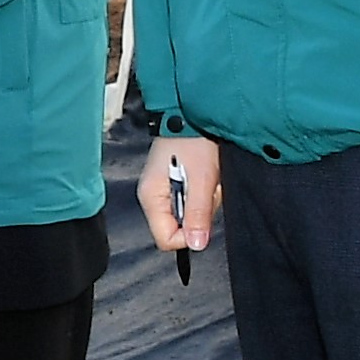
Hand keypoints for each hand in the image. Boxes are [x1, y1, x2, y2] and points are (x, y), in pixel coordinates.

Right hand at [141, 132, 222, 254]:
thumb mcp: (201, 180)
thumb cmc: (193, 142)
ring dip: (204, 201)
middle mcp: (152, 197)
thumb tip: (196, 245)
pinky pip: (190, 200)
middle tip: (207, 189)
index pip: (165, 238)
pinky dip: (202, 193)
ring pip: (187, 214)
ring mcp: (162, 190)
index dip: (188, 235)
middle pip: (178, 227)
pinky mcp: (173, 183)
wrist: (191, 114)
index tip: (204, 217)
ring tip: (208, 178)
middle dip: (200, 213)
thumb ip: (198, 214)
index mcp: (151, 198)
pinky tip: (205, 176)